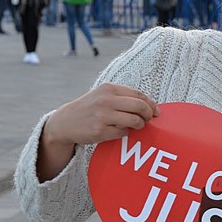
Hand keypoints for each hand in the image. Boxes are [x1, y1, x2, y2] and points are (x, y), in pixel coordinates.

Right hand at [37, 83, 160, 181]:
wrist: (65, 122)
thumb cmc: (90, 108)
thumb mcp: (103, 95)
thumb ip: (123, 96)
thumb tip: (150, 105)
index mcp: (109, 88)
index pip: (139, 94)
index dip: (151, 104)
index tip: (156, 111)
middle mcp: (106, 100)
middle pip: (140, 106)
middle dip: (149, 115)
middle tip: (149, 120)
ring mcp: (102, 116)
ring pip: (135, 120)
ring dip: (140, 125)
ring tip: (136, 126)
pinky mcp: (100, 130)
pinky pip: (123, 133)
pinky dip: (126, 132)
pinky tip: (120, 130)